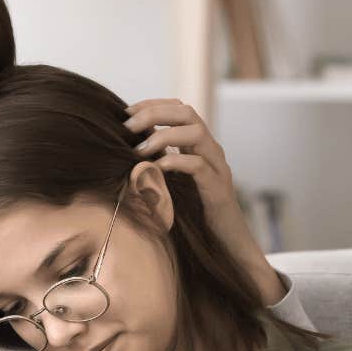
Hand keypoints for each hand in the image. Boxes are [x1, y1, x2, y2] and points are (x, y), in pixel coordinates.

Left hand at [124, 98, 266, 268]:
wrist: (227, 246)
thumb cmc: (195, 217)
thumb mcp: (173, 184)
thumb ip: (158, 166)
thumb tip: (124, 154)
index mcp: (199, 147)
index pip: (179, 109)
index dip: (152, 104)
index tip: (125, 111)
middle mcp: (211, 151)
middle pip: (187, 112)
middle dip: (154, 114)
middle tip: (128, 127)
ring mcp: (217, 168)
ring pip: (196, 133)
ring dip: (163, 136)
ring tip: (139, 150)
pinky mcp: (218, 189)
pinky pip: (198, 165)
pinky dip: (175, 162)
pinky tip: (157, 168)